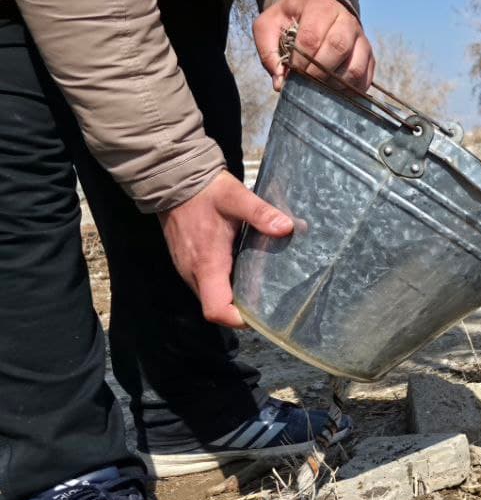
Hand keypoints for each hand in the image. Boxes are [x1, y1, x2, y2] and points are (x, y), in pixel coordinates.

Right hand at [159, 171, 293, 327]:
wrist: (173, 179)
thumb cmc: (205, 190)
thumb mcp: (236, 197)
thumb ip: (261, 213)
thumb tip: (287, 227)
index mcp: (206, 264)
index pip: (216, 310)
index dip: (238, 320)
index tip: (262, 314)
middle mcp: (193, 273)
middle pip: (217, 307)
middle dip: (242, 310)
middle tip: (271, 300)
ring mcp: (188, 269)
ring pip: (212, 296)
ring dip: (234, 297)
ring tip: (262, 287)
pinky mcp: (189, 262)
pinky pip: (208, 283)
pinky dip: (226, 284)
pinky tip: (245, 271)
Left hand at [254, 0, 375, 92]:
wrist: (318, 11)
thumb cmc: (290, 21)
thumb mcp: (269, 26)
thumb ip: (267, 51)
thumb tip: (280, 83)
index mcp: (320, 8)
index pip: (312, 37)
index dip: (301, 60)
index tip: (292, 71)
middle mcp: (346, 20)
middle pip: (338, 49)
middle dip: (318, 72)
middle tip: (305, 81)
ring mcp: (361, 39)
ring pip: (355, 68)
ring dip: (335, 84)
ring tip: (320, 86)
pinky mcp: (369, 57)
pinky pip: (365, 79)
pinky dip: (350, 91)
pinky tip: (334, 90)